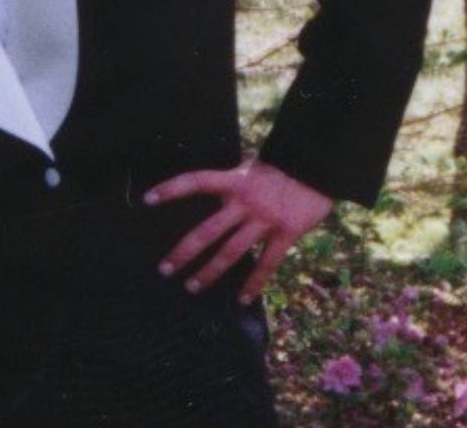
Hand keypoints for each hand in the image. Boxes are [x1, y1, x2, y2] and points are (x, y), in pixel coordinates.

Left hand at [145, 158, 332, 304]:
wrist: (318, 168)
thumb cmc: (281, 166)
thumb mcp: (250, 167)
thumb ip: (230, 182)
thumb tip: (211, 190)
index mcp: (233, 181)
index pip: (195, 182)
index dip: (171, 189)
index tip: (147, 200)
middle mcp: (245, 202)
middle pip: (207, 231)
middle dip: (183, 252)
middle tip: (165, 269)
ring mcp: (264, 220)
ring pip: (231, 252)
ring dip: (210, 272)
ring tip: (192, 287)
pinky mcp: (286, 234)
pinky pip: (267, 263)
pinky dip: (254, 283)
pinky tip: (241, 300)